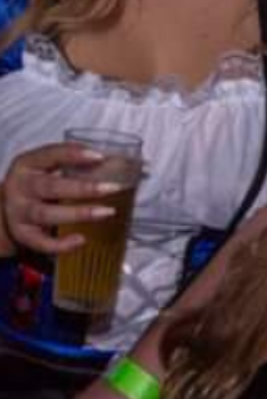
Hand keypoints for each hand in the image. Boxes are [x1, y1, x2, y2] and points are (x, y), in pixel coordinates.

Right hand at [1, 140, 123, 257]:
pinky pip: (40, 242)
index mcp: (28, 165)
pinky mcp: (22, 234)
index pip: (49, 155)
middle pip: (49, 187)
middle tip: (113, 188)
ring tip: (107, 212)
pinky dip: (60, 244)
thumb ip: (75, 165)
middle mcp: (21, 187)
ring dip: (78, 213)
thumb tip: (123, 163)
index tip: (100, 156)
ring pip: (46, 214)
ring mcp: (19, 212)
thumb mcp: (48, 168)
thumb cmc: (39, 184)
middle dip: (83, 188)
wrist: (6, 210)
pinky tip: (80, 240)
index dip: (73, 154)